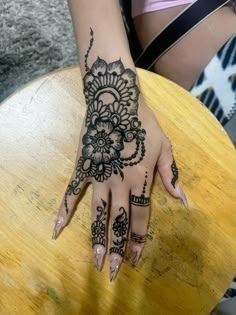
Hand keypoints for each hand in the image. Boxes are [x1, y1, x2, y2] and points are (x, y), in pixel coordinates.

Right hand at [52, 34, 186, 280]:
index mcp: (140, 179)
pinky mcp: (83, 169)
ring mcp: (98, 177)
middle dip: (116, 248)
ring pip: (97, 213)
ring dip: (95, 238)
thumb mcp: (165, 146)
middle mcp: (119, 183)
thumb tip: (182, 199)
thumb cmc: (143, 124)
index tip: (135, 258)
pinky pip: (71, 192)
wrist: (116, 103)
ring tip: (93, 259)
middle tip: (111, 271)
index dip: (138, 239)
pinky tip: (57, 228)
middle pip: (118, 221)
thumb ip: (170, 174)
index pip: (140, 216)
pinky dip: (64, 210)